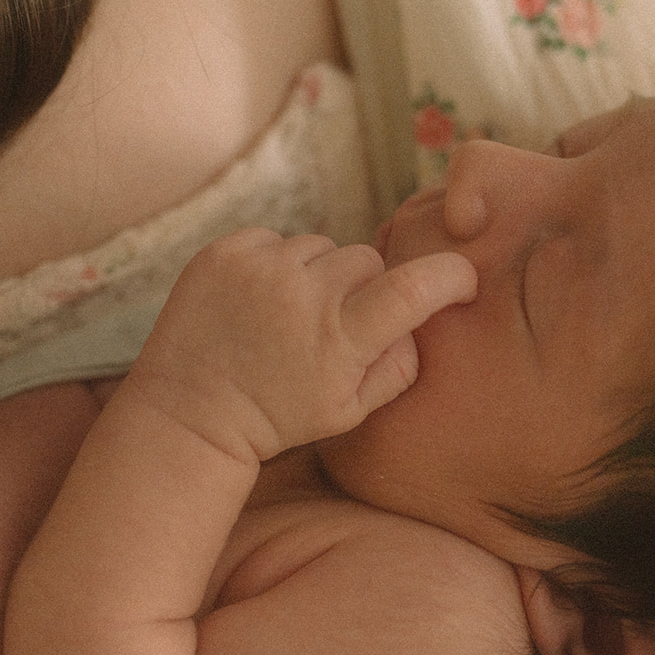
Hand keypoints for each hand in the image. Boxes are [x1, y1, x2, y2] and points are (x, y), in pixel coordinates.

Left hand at [131, 229, 475, 461]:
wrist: (192, 412)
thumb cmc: (280, 415)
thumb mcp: (350, 410)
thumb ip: (398, 365)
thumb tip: (422, 320)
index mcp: (341, 340)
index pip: (414, 287)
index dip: (448, 276)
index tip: (461, 279)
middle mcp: (303, 296)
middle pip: (367, 259)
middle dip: (362, 287)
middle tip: (333, 325)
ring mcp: (261, 269)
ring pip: (322, 247)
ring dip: (315, 275)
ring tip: (286, 317)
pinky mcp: (226, 252)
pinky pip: (277, 239)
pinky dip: (275, 265)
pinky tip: (256, 304)